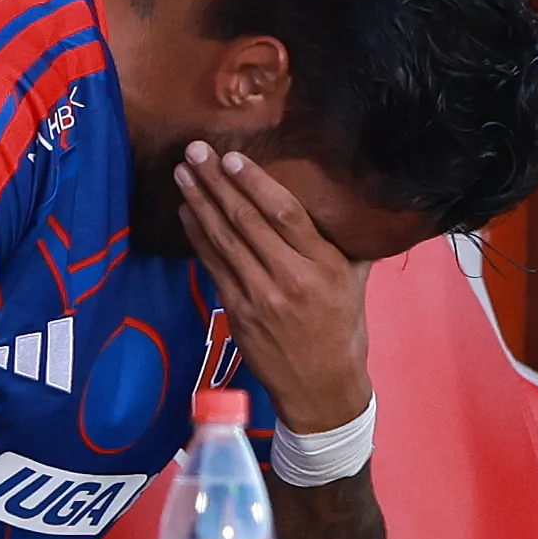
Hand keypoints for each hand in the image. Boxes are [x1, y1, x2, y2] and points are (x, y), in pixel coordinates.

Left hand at [174, 143, 372, 431]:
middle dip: (216, 182)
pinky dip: (197, 237)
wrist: (322, 388)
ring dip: (199, 203)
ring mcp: (259, 297)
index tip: (232, 157)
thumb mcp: (354, 281)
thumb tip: (345, 195)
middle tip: (195, 150)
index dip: (254, 183)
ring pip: (224, 240)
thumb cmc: (343, 328)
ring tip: (183, 173)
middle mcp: (290, 279)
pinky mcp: (237, 312)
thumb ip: (345, 240)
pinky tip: (186, 212)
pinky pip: (213, 266)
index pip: (284, 214)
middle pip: (246, 221)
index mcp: (323, 267)